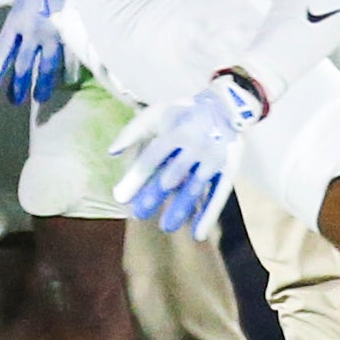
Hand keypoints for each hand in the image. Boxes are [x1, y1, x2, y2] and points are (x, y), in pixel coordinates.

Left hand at [0, 0, 76, 103]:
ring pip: (46, 68)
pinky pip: (69, 59)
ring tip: (39, 98)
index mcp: (17, 20)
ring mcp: (53, 35)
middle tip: (13, 101)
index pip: (2, 51)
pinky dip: (68, 73)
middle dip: (17, 85)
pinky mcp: (72, 35)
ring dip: (41, 85)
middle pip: (22, 65)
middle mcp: (32, 32)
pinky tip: (67, 84)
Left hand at [109, 73, 265, 239]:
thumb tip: (111, 153)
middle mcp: (197, 144)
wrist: (224, 106)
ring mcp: (214, 158)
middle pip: (173, 174)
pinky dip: (209, 214)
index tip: (121, 198)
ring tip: (166, 227)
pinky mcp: (229, 169)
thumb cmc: (181, 114)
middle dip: (156, 194)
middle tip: (139, 214)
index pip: (154, 156)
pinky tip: (197, 233)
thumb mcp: (156, 114)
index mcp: (177, 130)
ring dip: (182, 207)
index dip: (137, 176)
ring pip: (196, 187)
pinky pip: (219, 195)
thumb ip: (132, 132)